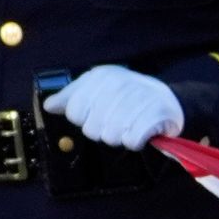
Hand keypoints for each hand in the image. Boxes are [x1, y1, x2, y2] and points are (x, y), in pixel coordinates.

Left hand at [46, 64, 183, 149]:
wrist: (169, 100)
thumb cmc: (128, 97)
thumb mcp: (98, 90)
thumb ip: (72, 97)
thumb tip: (49, 106)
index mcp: (101, 77)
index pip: (74, 111)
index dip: (84, 119)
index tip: (97, 113)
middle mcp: (118, 84)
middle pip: (91, 128)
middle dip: (103, 130)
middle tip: (117, 121)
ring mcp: (137, 99)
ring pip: (110, 136)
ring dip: (119, 137)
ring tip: (129, 126)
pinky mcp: (154, 116)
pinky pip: (131, 141)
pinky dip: (135, 141)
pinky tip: (140, 132)